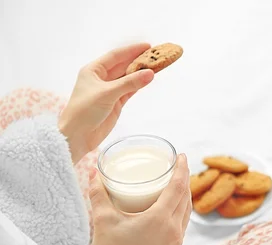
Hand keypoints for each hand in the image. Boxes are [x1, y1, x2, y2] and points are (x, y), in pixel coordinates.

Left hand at [59, 43, 154, 163]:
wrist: (78, 135)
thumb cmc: (84, 111)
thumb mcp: (107, 93)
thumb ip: (130, 83)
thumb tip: (150, 73)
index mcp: (93, 70)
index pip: (115, 56)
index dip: (131, 50)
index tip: (148, 46)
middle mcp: (101, 78)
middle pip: (123, 66)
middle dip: (138, 60)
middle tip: (156, 55)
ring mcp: (109, 91)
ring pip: (128, 78)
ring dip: (141, 73)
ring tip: (157, 66)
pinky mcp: (115, 103)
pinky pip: (130, 90)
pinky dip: (139, 85)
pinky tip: (148, 80)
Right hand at [88, 154, 191, 244]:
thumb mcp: (102, 219)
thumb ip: (99, 194)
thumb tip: (96, 174)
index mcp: (160, 218)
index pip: (178, 187)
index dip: (182, 169)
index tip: (182, 156)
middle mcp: (174, 228)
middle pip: (186, 196)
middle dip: (184, 178)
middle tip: (178, 165)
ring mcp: (177, 240)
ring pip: (187, 210)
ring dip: (185, 194)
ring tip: (178, 182)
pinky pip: (183, 222)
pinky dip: (182, 209)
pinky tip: (175, 205)